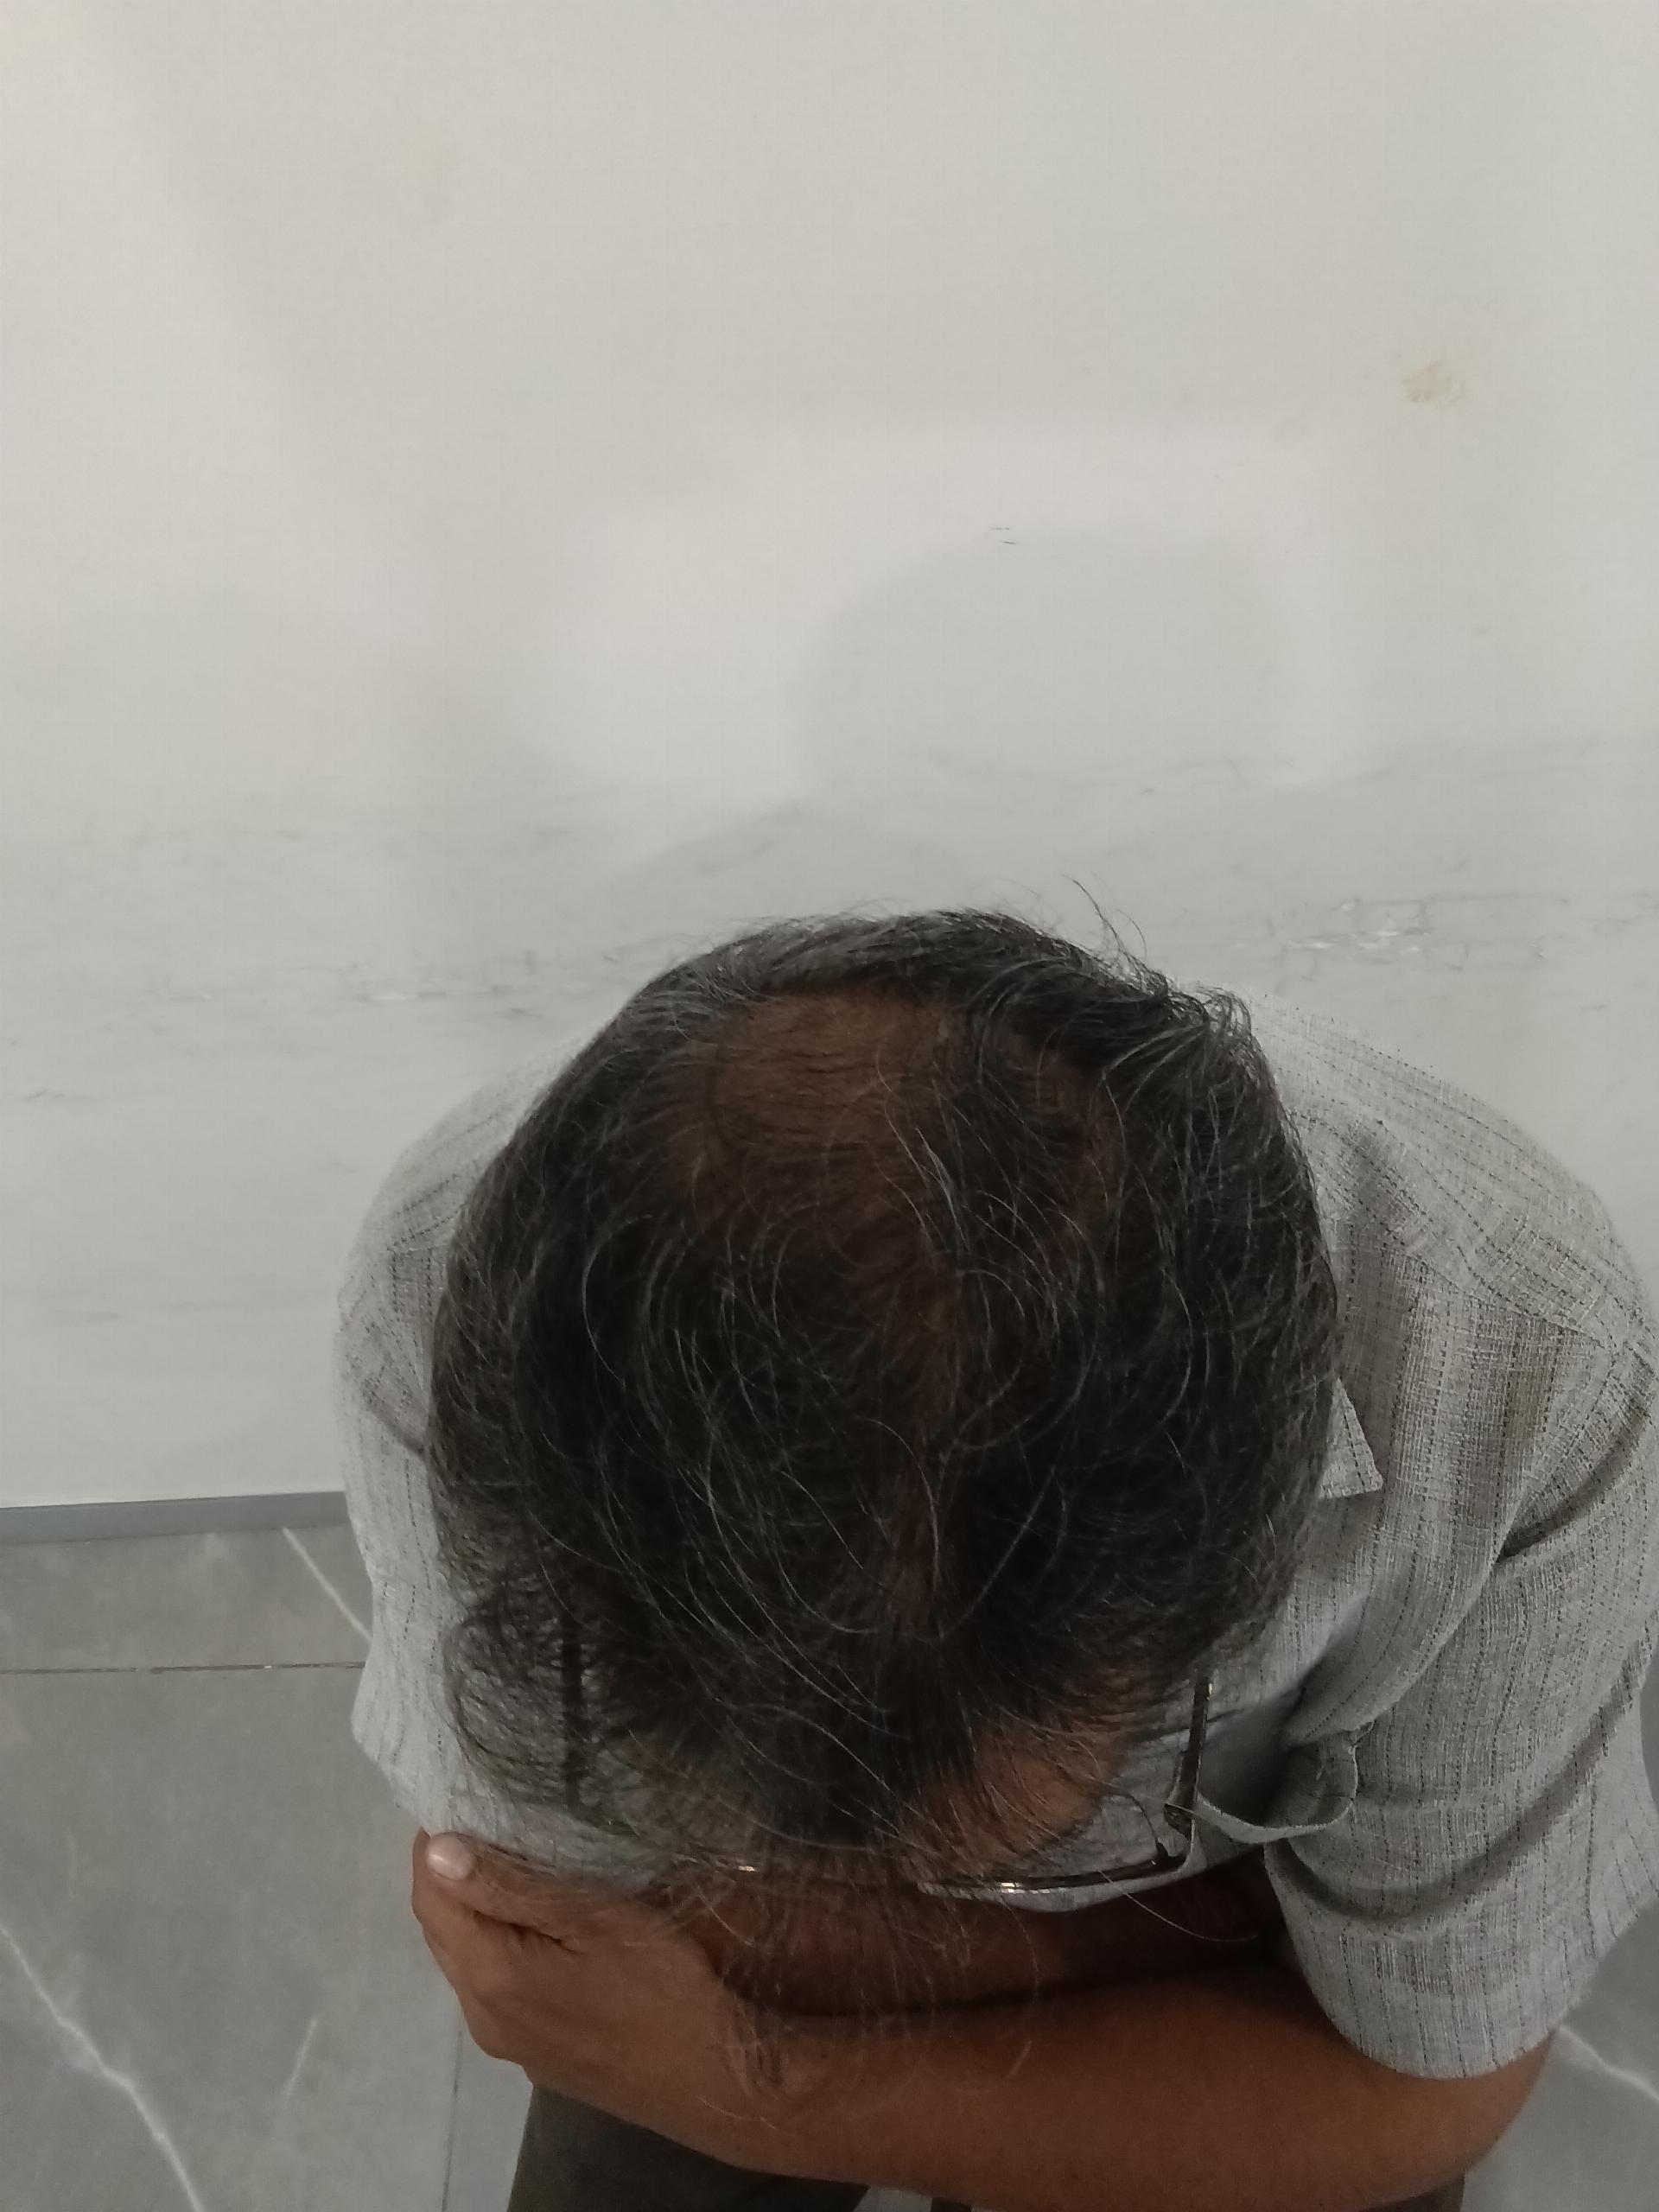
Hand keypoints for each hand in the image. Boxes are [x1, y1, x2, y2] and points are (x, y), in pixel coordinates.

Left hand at [410, 1830, 807, 2164]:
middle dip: (449, 1876)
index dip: (433, 1846)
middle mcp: (482, 2017)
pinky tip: (538, 1930)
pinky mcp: (537, 2057)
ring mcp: (509, 2044)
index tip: (458, 1800)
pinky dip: (498, 1947)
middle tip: (483, 1822)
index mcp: (489, 1977)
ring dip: (475, 1914)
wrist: (713, 2078)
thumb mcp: (593, 1919)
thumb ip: (513, 1887)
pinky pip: (495, 1990)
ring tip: (511, 1863)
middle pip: (442, 1933)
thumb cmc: (660, 1985)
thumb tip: (437, 1850)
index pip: (430, 1898)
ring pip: (468, 1964)